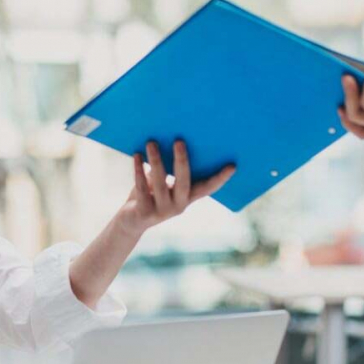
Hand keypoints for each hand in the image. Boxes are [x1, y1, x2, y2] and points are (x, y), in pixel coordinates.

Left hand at [117, 140, 234, 236]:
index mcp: (187, 197)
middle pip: (184, 182)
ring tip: (151, 142)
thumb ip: (167, 170)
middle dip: (182, 160)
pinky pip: (142, 188)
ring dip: (156, 160)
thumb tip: (172, 142)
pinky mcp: (145, 212)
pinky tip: (137, 155)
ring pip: (161, 183)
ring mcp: (162, 211)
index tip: (232, 165)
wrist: (131, 222)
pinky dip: (139, 170)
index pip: (207, 188)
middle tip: (179, 140)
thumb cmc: (149, 195)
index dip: (220, 178)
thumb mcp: (161, 183)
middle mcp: (178, 205)